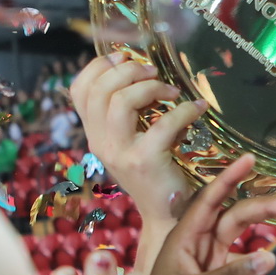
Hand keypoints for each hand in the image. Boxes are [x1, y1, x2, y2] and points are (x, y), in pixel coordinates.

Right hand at [69, 50, 202, 224]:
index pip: (78, 90)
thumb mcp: (131, 143)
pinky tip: (197, 108)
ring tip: (171, 91)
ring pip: (121, 102)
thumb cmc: (155, 174)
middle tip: (153, 71)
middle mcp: (100, 143)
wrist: (167, 217)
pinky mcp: (145, 161)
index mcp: (94, 135)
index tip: (124, 58)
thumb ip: (126, 116)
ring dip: (150, 87)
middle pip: (100, 91)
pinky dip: (184, 110)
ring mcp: (120, 153)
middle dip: (128, 71)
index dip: (98, 66)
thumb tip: (138, 73)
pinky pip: (162, 123)